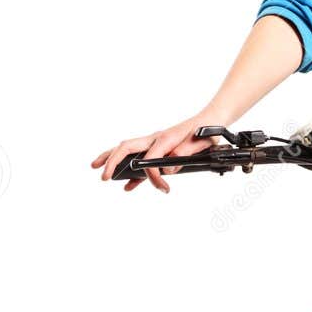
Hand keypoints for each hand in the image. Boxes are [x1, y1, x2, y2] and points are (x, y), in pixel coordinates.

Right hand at [91, 114, 217, 192]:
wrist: (211, 123)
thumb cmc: (205, 132)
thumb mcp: (199, 143)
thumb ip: (182, 154)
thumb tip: (167, 168)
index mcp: (164, 138)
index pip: (150, 160)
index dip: (154, 177)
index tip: (164, 188)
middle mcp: (155, 139)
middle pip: (125, 147)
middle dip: (111, 160)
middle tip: (102, 175)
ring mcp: (155, 144)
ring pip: (128, 152)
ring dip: (113, 161)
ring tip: (100, 172)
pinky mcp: (159, 151)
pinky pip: (141, 161)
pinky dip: (133, 173)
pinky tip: (127, 185)